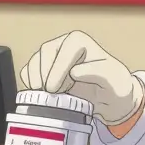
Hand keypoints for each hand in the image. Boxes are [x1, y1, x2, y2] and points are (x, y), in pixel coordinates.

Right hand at [20, 31, 143, 125]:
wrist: (110, 102)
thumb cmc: (115, 89)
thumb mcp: (116, 82)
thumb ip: (100, 72)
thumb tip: (75, 70)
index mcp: (81, 42)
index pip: (65, 49)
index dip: (58, 68)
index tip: (55, 88)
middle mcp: (64, 45)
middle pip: (46, 53)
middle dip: (45, 75)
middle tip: (51, 94)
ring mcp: (51, 57)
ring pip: (34, 62)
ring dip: (36, 81)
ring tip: (48, 97)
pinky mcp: (43, 70)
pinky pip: (28, 72)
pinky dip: (30, 85)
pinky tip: (41, 96)